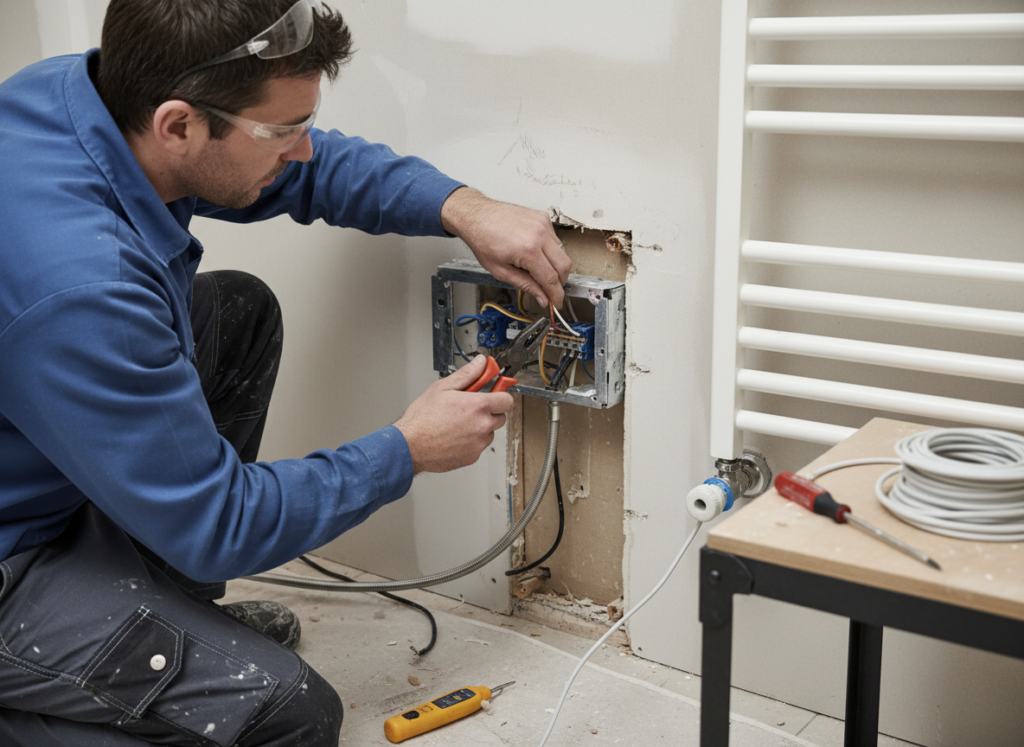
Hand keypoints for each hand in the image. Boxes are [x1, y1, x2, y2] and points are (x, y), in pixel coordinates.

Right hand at [394, 356, 514, 473]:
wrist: (410, 446)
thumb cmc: (422, 418)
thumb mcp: (442, 387)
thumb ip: (467, 374)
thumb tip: (481, 363)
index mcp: (478, 406)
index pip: (507, 400)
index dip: (501, 396)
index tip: (494, 394)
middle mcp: (482, 426)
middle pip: (501, 417)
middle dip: (489, 412)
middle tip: (471, 409)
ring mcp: (478, 443)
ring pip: (490, 433)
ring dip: (480, 427)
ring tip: (459, 424)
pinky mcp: (472, 457)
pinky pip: (479, 446)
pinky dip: (471, 442)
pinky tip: (455, 436)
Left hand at [441, 187, 571, 308]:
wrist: (476, 216)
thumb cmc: (483, 240)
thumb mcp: (501, 271)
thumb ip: (526, 286)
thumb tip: (542, 298)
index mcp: (528, 250)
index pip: (551, 279)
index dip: (556, 295)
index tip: (557, 303)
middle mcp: (539, 234)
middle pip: (564, 266)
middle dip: (560, 282)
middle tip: (550, 290)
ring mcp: (543, 224)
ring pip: (562, 252)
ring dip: (555, 265)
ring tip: (537, 269)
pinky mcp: (543, 217)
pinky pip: (555, 239)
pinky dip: (549, 250)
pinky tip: (535, 252)